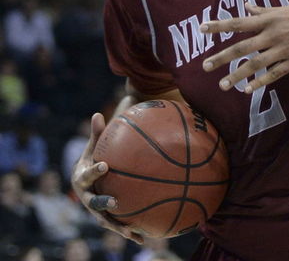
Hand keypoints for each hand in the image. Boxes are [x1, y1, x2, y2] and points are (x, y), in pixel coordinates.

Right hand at [71, 113, 143, 243]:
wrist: (89, 177)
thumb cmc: (95, 156)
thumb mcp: (94, 145)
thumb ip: (98, 132)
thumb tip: (98, 114)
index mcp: (81, 177)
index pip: (86, 174)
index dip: (94, 171)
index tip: (105, 165)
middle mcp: (86, 196)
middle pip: (92, 203)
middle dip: (102, 203)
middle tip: (114, 202)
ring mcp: (94, 210)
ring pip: (105, 221)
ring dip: (117, 227)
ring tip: (131, 231)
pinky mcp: (106, 218)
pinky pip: (118, 225)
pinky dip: (129, 232)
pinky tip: (145, 238)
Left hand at [200, 1, 288, 92]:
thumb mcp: (287, 8)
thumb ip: (265, 11)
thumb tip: (248, 8)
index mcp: (271, 19)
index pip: (239, 22)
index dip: (219, 26)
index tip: (202, 28)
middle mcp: (273, 34)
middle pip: (242, 47)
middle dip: (222, 57)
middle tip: (205, 66)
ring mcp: (284, 49)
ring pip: (255, 64)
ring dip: (237, 75)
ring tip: (224, 84)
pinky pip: (273, 74)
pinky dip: (260, 81)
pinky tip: (248, 89)